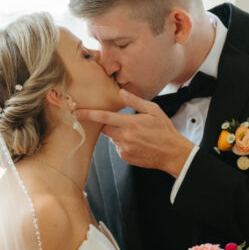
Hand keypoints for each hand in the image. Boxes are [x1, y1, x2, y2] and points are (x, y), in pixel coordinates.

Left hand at [76, 89, 194, 176]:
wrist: (172, 153)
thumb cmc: (164, 130)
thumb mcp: (153, 110)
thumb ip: (135, 101)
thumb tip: (121, 92)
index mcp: (130, 123)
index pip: (103, 117)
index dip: (88, 114)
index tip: (76, 112)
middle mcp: (125, 137)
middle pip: (105, 128)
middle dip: (110, 124)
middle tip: (125, 123)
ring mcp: (124, 149)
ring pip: (112, 138)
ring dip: (119, 134)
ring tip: (137, 135)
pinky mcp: (125, 157)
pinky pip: (118, 148)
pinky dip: (124, 144)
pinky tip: (137, 143)